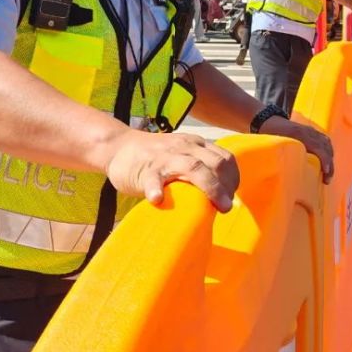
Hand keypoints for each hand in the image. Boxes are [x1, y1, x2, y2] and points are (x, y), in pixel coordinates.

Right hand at [105, 130, 239, 211]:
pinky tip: (157, 200)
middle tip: (225, 207)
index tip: (230, 197)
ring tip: (214, 208)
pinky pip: (153, 179)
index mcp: (195, 144)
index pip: (225, 158)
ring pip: (192, 168)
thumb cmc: (155, 156)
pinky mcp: (145, 169)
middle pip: (214, 163)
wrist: (118, 146)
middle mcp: (184, 147)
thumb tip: (220, 195)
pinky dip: (156, 190)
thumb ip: (199, 167)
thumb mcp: (181, 154)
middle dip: (225, 186)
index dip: (233, 179)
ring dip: (208, 188)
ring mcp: (165, 157)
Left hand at [259, 118, 334, 182]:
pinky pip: (324, 140)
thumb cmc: (269, 134)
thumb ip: (282, 155)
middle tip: (327, 180)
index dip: (324, 160)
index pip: (318, 147)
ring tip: (328, 172)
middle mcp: (307, 131)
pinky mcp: (311, 130)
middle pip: (325, 146)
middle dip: (329, 164)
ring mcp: (310, 130)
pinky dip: (328, 151)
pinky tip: (327, 160)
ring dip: (330, 158)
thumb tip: (288, 173)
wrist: (267, 119)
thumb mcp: (274, 144)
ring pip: (327, 143)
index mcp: (299, 134)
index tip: (326, 172)